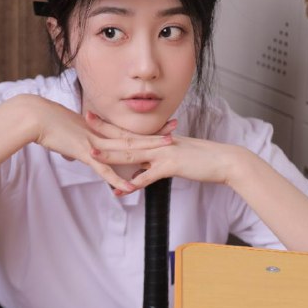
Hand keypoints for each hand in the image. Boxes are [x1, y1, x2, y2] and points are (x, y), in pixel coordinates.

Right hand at [32, 97, 174, 192]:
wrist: (35, 117)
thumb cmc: (46, 124)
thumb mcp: (65, 137)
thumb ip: (74, 147)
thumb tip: (74, 156)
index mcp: (96, 130)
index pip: (125, 131)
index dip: (143, 131)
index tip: (161, 127)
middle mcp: (100, 135)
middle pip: (132, 137)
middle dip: (154, 136)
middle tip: (175, 133)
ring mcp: (94, 144)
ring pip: (125, 150)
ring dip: (146, 152)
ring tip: (165, 152)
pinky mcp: (84, 153)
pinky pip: (104, 169)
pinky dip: (117, 179)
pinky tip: (130, 188)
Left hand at [87, 113, 241, 190]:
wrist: (223, 160)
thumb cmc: (202, 160)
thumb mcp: (175, 159)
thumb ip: (155, 164)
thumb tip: (141, 172)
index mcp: (157, 140)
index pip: (129, 130)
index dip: (110, 124)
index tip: (94, 117)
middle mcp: (157, 143)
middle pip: (125, 137)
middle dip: (103, 131)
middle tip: (84, 121)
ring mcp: (163, 153)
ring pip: (132, 154)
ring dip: (111, 156)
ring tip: (93, 156)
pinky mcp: (171, 166)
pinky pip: (149, 176)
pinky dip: (134, 183)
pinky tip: (121, 189)